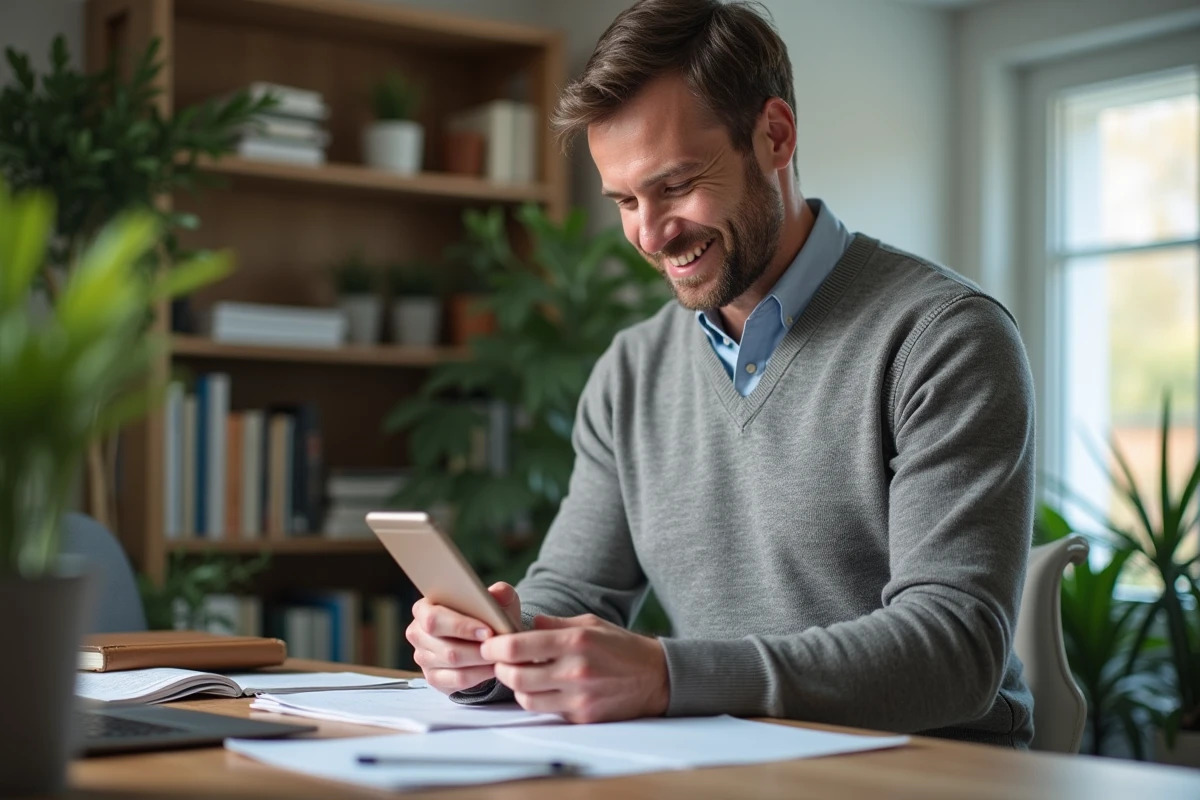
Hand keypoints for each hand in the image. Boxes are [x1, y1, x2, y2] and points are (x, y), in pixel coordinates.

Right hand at [406, 582, 521, 694]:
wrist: (486, 641)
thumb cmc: (487, 616)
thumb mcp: (497, 601)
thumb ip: (500, 593)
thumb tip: (498, 592)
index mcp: (425, 608)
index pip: (434, 618)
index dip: (460, 626)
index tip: (488, 631)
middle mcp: (418, 633)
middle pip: (444, 646)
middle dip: (475, 648)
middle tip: (497, 648)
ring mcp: (423, 657)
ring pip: (453, 664)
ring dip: (480, 662)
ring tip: (499, 656)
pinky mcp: (433, 677)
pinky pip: (457, 680)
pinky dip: (479, 675)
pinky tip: (492, 668)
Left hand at [481, 613, 669, 723]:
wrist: (656, 678)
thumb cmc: (620, 646)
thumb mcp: (590, 623)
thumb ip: (555, 625)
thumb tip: (524, 625)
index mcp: (575, 642)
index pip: (519, 647)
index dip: (495, 646)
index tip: (489, 645)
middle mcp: (575, 671)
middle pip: (515, 676)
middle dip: (500, 668)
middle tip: (500, 661)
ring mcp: (578, 697)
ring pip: (526, 698)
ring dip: (517, 686)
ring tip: (521, 674)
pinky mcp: (582, 717)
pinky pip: (546, 711)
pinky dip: (538, 699)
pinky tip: (544, 687)